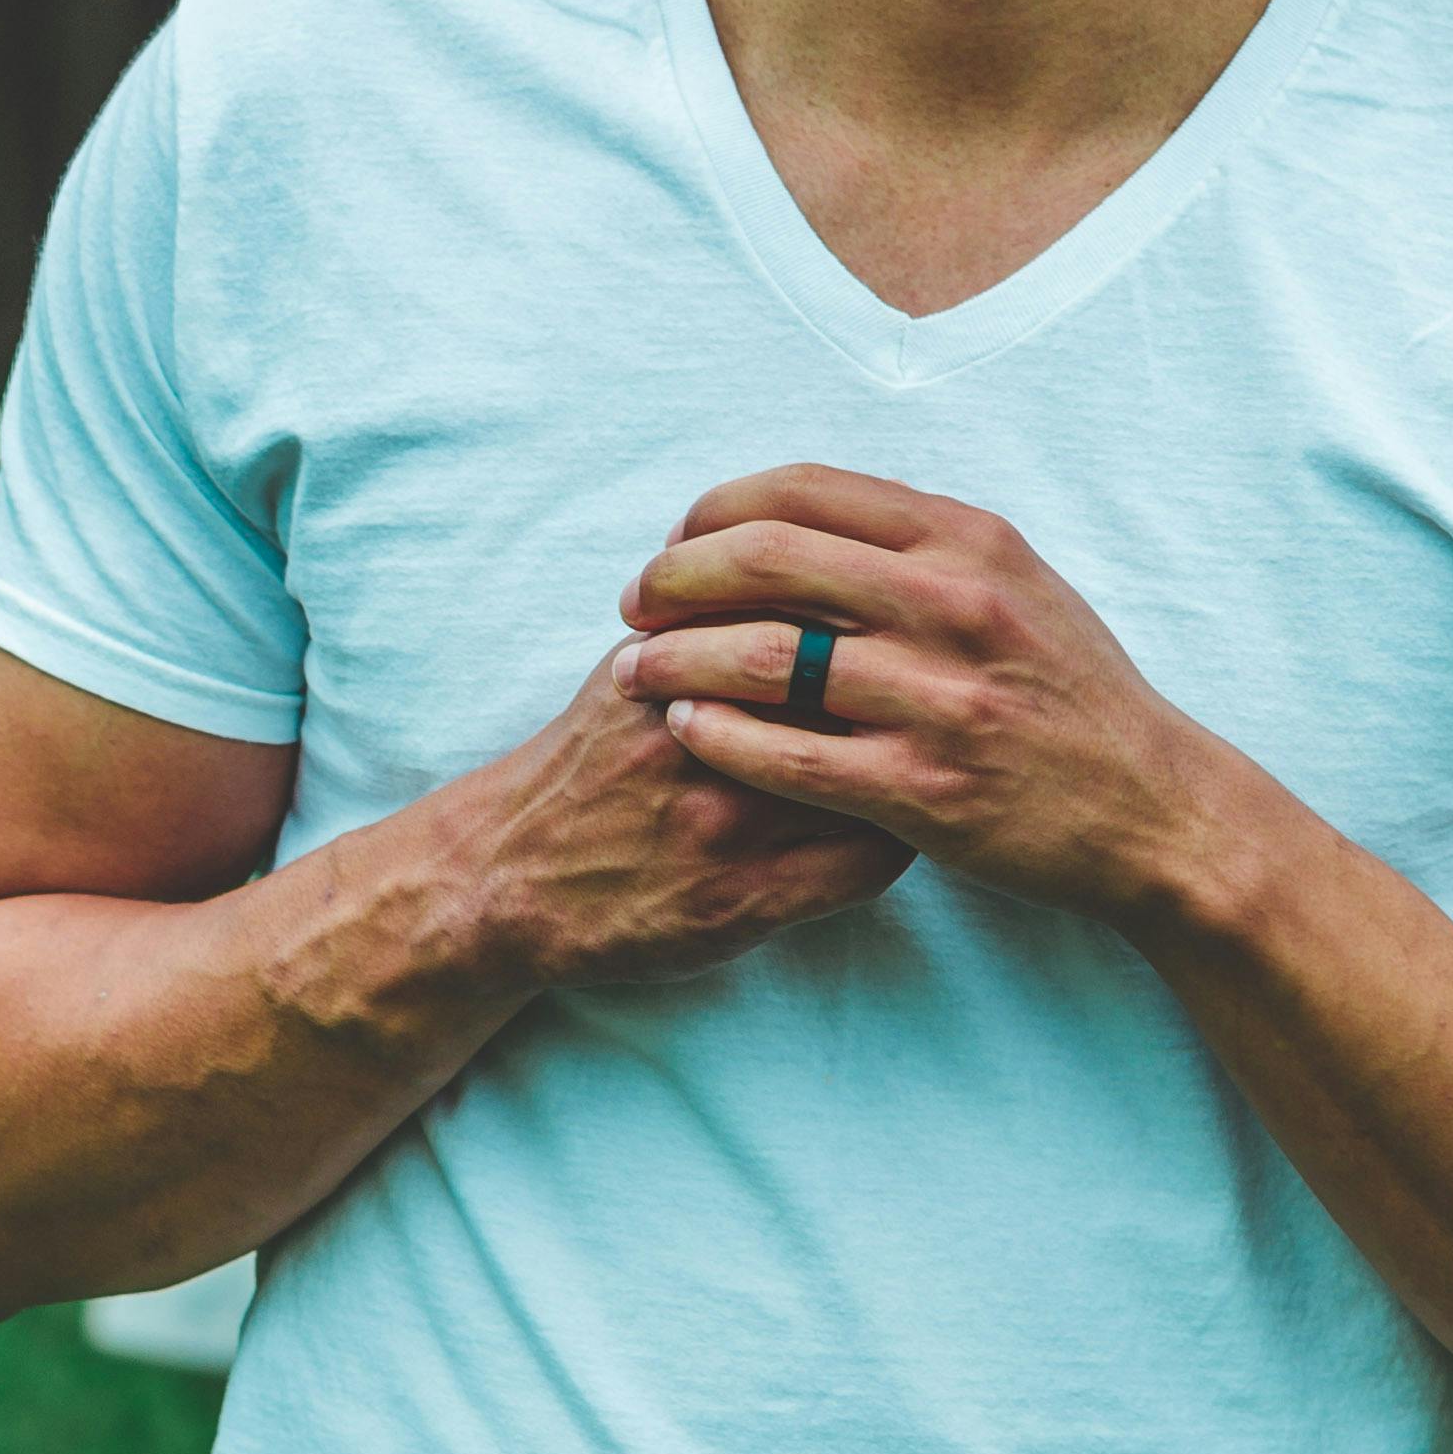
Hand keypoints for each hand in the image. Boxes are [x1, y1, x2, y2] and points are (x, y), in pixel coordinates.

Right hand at [454, 646, 915, 987]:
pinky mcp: (746, 902)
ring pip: (873, 777)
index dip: (878, 612)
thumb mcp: (632, 668)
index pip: (814, 618)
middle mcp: (707, 742)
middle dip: (911, 678)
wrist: (509, 876)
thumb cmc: (585, 763)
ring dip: (916, 758)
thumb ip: (710, 616)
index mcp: (682, 671)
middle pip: (852, 690)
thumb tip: (801, 551)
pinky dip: (901, 836)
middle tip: (943, 674)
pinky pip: (863, 867)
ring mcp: (731, 828)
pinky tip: (906, 820)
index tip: (910, 615)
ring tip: (934, 744)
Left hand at [613, 466, 1231, 920]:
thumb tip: (813, 511)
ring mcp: (940, 699)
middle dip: (675, 576)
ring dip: (678, 658)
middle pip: (767, 560)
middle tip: (634, 603)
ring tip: (632, 669)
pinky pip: (790, 753)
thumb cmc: (1073, 695)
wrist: (1152, 808)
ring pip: (765, 656)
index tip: (675, 538)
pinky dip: (719, 736)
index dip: (716, 508)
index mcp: (968, 541)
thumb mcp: (1018, 584)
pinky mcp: (925, 788)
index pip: (806, 490)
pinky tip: (684, 729)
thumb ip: (924, 545)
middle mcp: (954, 604)